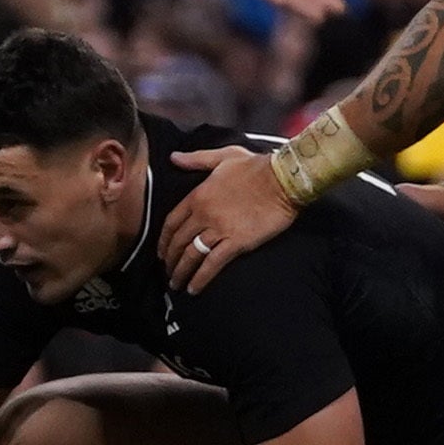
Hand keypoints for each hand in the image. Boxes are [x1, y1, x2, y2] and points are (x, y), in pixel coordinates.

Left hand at [157, 145, 303, 292]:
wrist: (282, 179)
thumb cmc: (256, 167)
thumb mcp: (223, 157)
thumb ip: (196, 159)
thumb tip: (174, 158)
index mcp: (198, 195)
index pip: (172, 222)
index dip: (164, 240)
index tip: (161, 251)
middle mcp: (204, 214)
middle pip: (178, 242)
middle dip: (170, 260)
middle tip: (167, 272)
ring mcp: (219, 230)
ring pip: (191, 255)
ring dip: (181, 272)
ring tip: (177, 284)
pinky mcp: (236, 243)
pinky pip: (212, 264)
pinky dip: (201, 278)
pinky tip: (195, 288)